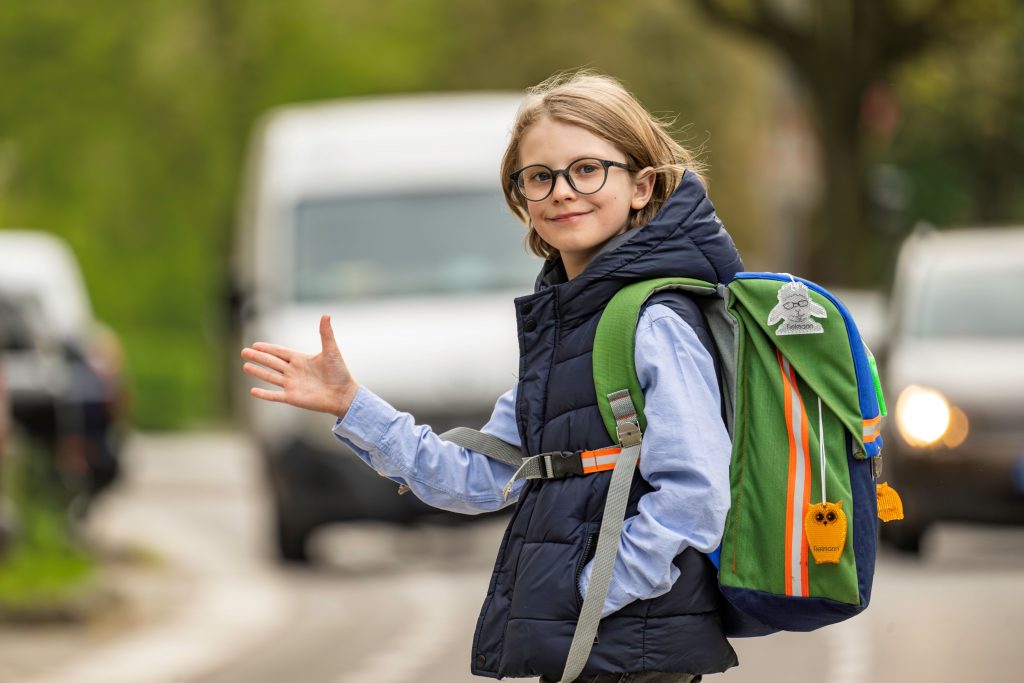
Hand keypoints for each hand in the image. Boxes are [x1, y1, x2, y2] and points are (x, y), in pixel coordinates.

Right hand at [241, 314, 359, 418]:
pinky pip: (275, 396)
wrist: (344, 394)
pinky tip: (252, 391)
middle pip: (272, 362)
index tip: (255, 344)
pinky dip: (264, 394)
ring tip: (245, 366)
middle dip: (258, 357)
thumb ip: (326, 334)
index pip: (280, 352)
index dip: (268, 348)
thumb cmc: (339, 372)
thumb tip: (326, 314)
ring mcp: (292, 385)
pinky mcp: (293, 398)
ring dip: (258, 372)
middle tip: (244, 351)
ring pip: (270, 377)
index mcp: (301, 359)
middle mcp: (294, 371)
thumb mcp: (331, 350)